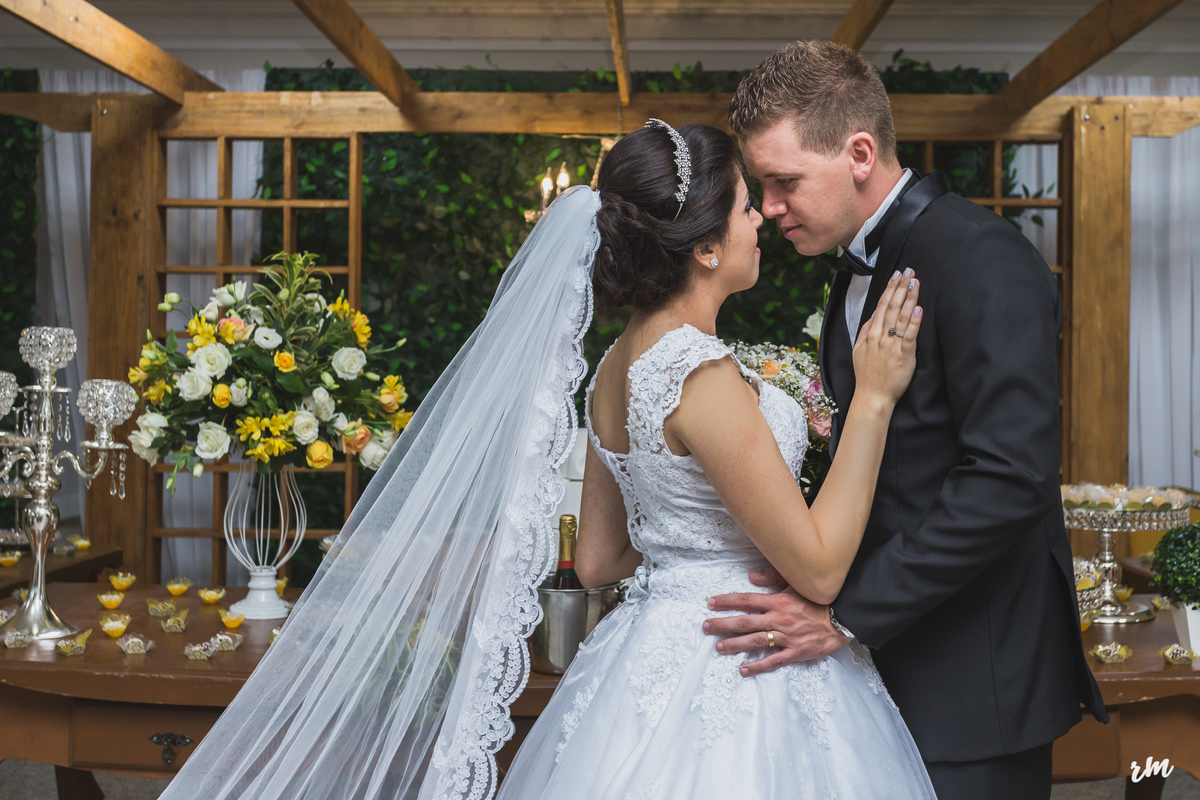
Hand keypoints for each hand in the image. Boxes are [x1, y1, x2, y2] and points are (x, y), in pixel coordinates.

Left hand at [703, 567, 851, 675]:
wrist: (844, 617)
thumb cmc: (820, 599)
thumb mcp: (797, 583)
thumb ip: (773, 578)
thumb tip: (751, 576)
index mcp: (777, 601)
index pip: (746, 600)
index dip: (727, 601)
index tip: (710, 603)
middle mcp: (778, 619)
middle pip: (745, 622)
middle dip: (723, 624)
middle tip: (706, 627)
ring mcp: (786, 637)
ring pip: (755, 641)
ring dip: (735, 645)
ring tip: (719, 647)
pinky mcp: (795, 652)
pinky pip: (774, 661)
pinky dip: (758, 666)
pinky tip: (744, 669)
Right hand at [853, 268, 922, 405]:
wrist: (872, 396)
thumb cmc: (867, 376)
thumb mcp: (858, 351)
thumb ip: (865, 331)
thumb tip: (873, 316)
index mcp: (871, 334)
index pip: (881, 305)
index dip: (890, 288)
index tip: (897, 274)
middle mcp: (881, 336)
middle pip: (892, 306)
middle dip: (901, 286)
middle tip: (910, 271)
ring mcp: (892, 345)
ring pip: (901, 316)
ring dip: (909, 298)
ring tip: (916, 282)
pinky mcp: (904, 355)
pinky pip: (909, 335)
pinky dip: (914, 321)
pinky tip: (919, 308)